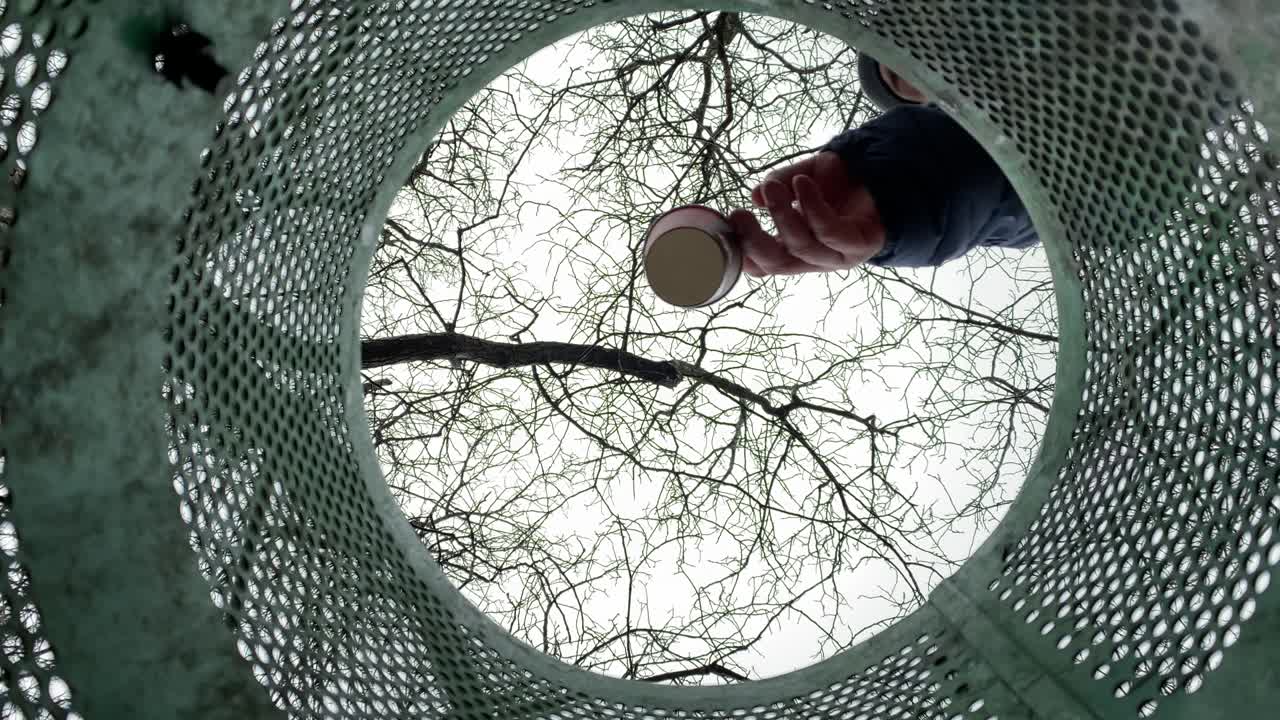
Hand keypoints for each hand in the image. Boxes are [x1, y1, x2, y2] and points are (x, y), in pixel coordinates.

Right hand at [730, 151, 885, 276]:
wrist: (882, 174)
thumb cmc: (837, 183)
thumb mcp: (801, 176)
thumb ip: (780, 184)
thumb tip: (758, 195)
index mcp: (795, 249)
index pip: (766, 264)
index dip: (745, 255)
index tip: (726, 231)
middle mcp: (814, 259)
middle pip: (778, 264)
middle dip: (755, 242)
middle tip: (738, 215)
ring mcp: (838, 256)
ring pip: (802, 246)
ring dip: (782, 216)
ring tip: (772, 188)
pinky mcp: (860, 245)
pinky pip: (830, 231)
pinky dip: (812, 207)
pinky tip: (803, 184)